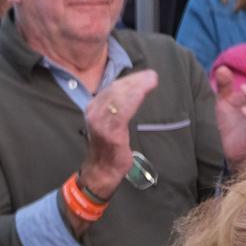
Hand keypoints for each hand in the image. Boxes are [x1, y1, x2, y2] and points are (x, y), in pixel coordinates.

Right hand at [81, 71, 159, 196]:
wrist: (101, 170)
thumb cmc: (109, 146)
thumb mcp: (110, 122)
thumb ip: (117, 108)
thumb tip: (135, 90)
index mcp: (94, 108)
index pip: (112, 88)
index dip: (130, 79)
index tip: (145, 75)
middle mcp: (94, 112)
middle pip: (115, 90)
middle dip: (135, 80)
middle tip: (152, 75)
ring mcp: (100, 122)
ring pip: (118, 98)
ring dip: (136, 86)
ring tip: (151, 80)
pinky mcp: (110, 133)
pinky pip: (122, 112)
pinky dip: (133, 99)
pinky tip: (143, 92)